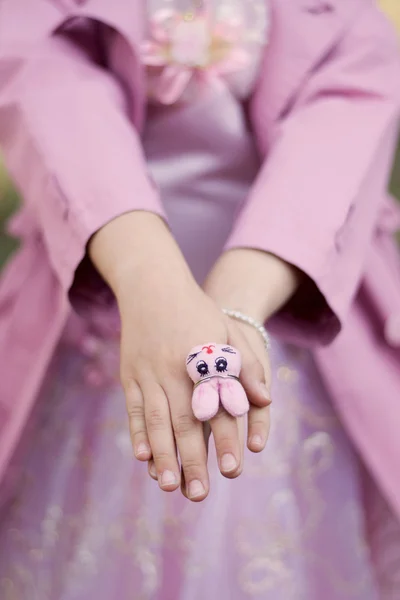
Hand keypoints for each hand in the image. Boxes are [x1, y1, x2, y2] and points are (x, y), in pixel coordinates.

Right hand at [89, 212, 269, 501]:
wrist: (152, 285)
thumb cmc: (196, 311)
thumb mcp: (226, 330)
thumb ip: (245, 365)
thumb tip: (265, 400)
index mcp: (203, 360)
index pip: (218, 406)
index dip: (226, 438)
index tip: (234, 469)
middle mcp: (175, 369)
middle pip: (185, 421)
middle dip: (192, 460)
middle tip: (199, 495)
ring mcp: (148, 372)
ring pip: (155, 420)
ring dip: (163, 455)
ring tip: (170, 486)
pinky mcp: (129, 373)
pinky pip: (132, 408)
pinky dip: (136, 433)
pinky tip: (142, 457)